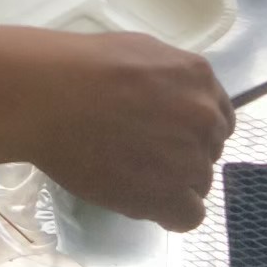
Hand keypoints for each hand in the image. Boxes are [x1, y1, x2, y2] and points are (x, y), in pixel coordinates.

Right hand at [29, 32, 234, 231]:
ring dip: (172, 183)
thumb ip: (169, 79)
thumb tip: (169, 100)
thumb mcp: (139, 51)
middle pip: (208, 150)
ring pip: (198, 183)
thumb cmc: (80, 66)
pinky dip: (169, 213)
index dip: (191, 129)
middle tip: (142, 154)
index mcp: (199, 78)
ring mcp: (190, 158)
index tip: (165, 134)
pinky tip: (142, 200)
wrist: (49, 97)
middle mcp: (205, 117)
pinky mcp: (169, 195)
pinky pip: (189, 215)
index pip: (217, 117)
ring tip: (131, 175)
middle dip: (182, 154)